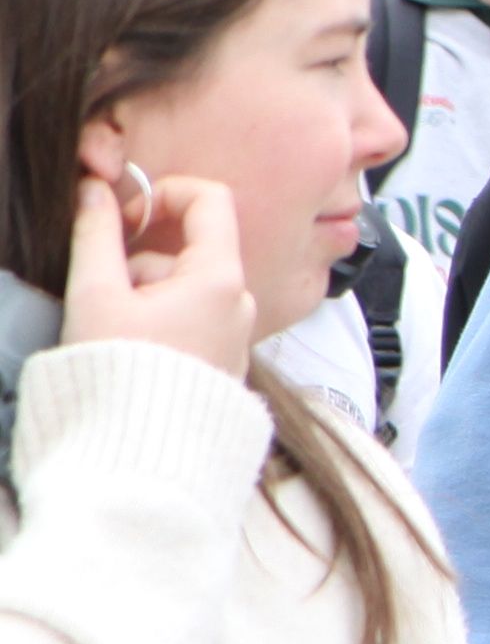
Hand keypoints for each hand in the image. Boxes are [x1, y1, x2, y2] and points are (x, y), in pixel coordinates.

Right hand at [57, 166, 253, 377]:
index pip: (210, 199)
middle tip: (105, 294)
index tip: (123, 219)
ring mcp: (237, 334)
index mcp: (221, 278)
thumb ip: (96, 234)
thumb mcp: (97, 296)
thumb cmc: (120, 374)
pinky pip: (192, 319)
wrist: (144, 455)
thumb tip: (95, 189)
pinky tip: (134, 353)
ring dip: (144, 296)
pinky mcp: (224, 361)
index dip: (163, 193)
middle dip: (139, 261)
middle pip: (188, 250)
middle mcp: (242, 303)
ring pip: (184, 287)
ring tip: (116, 335)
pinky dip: (159, 321)